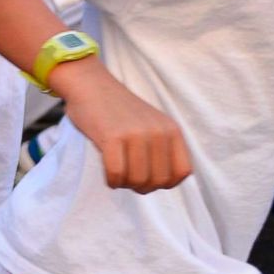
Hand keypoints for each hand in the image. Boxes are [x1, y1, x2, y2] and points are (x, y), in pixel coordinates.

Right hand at [56, 62, 192, 191]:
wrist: (91, 86)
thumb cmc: (118, 111)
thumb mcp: (152, 124)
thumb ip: (162, 147)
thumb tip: (161, 182)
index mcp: (171, 129)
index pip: (182, 172)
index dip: (166, 183)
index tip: (149, 178)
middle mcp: (158, 132)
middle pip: (159, 180)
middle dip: (142, 187)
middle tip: (129, 178)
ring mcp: (136, 134)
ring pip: (138, 180)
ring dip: (126, 184)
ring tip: (118, 176)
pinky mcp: (112, 137)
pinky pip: (117, 174)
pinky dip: (112, 181)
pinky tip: (109, 176)